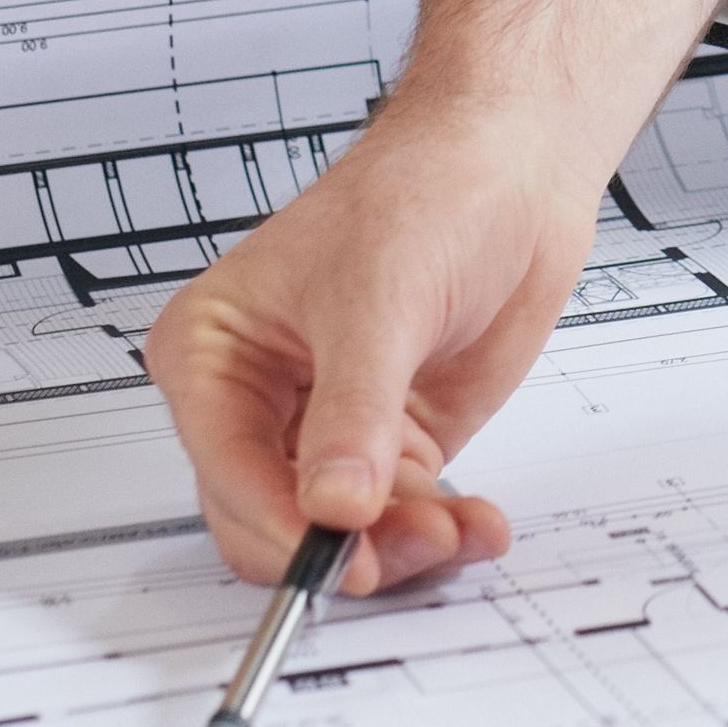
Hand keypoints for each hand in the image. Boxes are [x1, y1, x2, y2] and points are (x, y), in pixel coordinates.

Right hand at [138, 0, 727, 591]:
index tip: (337, 559)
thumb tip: (330, 503)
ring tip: (457, 528)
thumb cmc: (428, 190)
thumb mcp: (380, 299)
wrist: (515, 168)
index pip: (225, 471)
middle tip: (402, 550)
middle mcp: (256, 398)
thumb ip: (352, 412)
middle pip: (270, 521)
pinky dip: (434, 533)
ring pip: (334, 534)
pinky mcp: (387, 445)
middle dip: (341, 547)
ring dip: (398, 549)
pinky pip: (393, 520)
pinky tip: (474, 523)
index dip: (279, 525)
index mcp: (212, 350)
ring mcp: (324, 427)